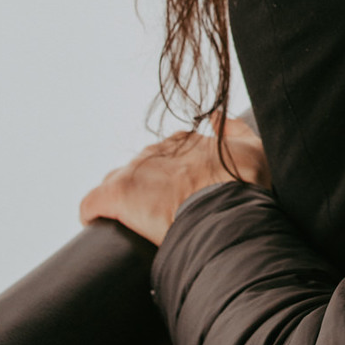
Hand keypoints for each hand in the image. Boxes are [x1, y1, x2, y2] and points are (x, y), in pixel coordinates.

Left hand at [79, 118, 269, 247]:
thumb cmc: (244, 183)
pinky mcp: (115, 194)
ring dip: (123, 203)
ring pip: (115, 184)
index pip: (165, 157)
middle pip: (140, 172)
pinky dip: (94, 214)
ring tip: (134, 227)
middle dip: (147, 192)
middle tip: (161, 217)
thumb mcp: (253, 148)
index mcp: (184, 143)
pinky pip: (91, 204)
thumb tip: (216, 117)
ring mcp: (134, 171)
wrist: (228, 209)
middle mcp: (156, 151)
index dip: (171, 180)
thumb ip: (234, 130)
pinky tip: (103, 227)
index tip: (180, 197)